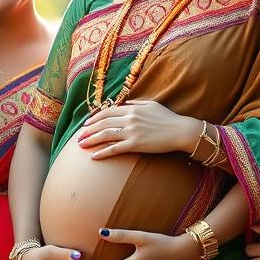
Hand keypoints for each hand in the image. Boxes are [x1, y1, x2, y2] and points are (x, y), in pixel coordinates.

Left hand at [78, 101, 200, 159]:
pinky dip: (103, 152)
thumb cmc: (168, 118)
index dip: (95, 118)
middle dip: (88, 130)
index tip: (86, 123)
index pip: (108, 112)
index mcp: (132, 108)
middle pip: (103, 123)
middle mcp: (129, 118)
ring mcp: (132, 131)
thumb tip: (126, 104)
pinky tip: (94, 156)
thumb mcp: (151, 105)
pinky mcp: (136, 144)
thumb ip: (136, 103)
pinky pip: (115, 148)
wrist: (180, 130)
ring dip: (91, 140)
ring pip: (105, 135)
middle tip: (79, 136)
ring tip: (81, 145)